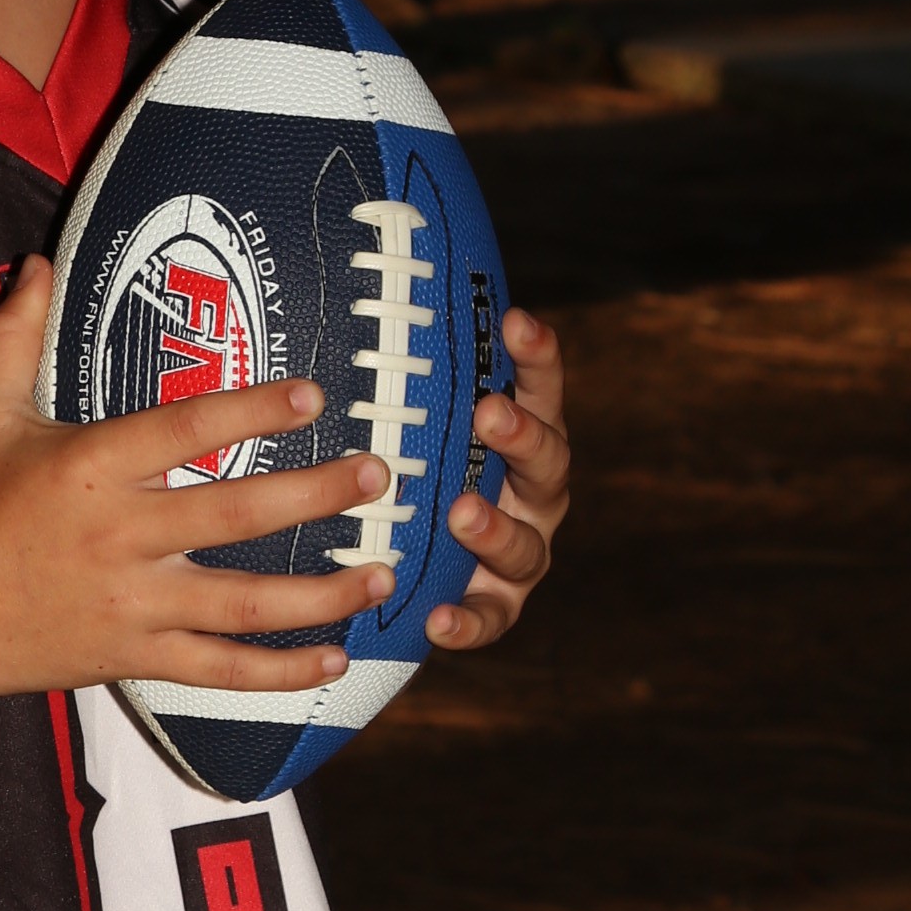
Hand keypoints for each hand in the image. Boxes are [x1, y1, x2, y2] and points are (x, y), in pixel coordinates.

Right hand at [0, 256, 395, 703]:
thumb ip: (15, 335)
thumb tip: (38, 262)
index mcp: (90, 467)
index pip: (185, 431)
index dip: (252, 411)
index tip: (315, 396)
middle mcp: (119, 535)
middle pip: (235, 514)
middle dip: (315, 495)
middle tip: (378, 475)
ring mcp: (131, 603)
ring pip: (245, 603)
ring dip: (322, 593)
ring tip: (382, 571)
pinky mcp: (134, 657)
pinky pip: (220, 670)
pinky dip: (282, 672)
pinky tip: (337, 659)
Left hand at [427, 306, 569, 652]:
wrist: (401, 563)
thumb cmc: (408, 469)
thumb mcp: (409, 422)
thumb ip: (405, 380)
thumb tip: (363, 288)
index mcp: (521, 441)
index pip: (542, 390)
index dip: (537, 357)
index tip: (515, 322)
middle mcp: (532, 496)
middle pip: (548, 463)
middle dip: (521, 437)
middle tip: (487, 414)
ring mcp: (519, 556)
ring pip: (526, 546)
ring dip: (496, 528)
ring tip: (461, 513)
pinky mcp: (492, 608)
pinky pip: (488, 619)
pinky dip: (466, 622)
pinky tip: (437, 619)